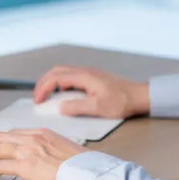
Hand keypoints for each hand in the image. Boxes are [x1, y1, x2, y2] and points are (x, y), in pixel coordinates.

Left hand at [0, 130, 86, 179]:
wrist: (88, 172)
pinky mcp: (25, 166)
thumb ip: (50, 150)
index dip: (0, 141)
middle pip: (0, 138)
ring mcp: (28, 150)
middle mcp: (33, 138)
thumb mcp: (64, 150)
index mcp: (42, 133)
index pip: (14, 133)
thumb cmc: (82, 166)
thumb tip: (44, 160)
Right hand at [33, 65, 148, 118]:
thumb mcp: (98, 108)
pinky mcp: (93, 78)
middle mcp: (84, 72)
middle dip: (43, 83)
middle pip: (56, 71)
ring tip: (48, 97)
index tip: (38, 101)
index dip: (42, 88)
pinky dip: (62, 84)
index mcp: (84, 76)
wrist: (140, 96)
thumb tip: (60, 108)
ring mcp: (89, 74)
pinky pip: (71, 77)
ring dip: (52, 83)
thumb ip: (77, 107)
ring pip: (63, 73)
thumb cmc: (122, 101)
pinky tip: (64, 96)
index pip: (55, 78)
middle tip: (38, 98)